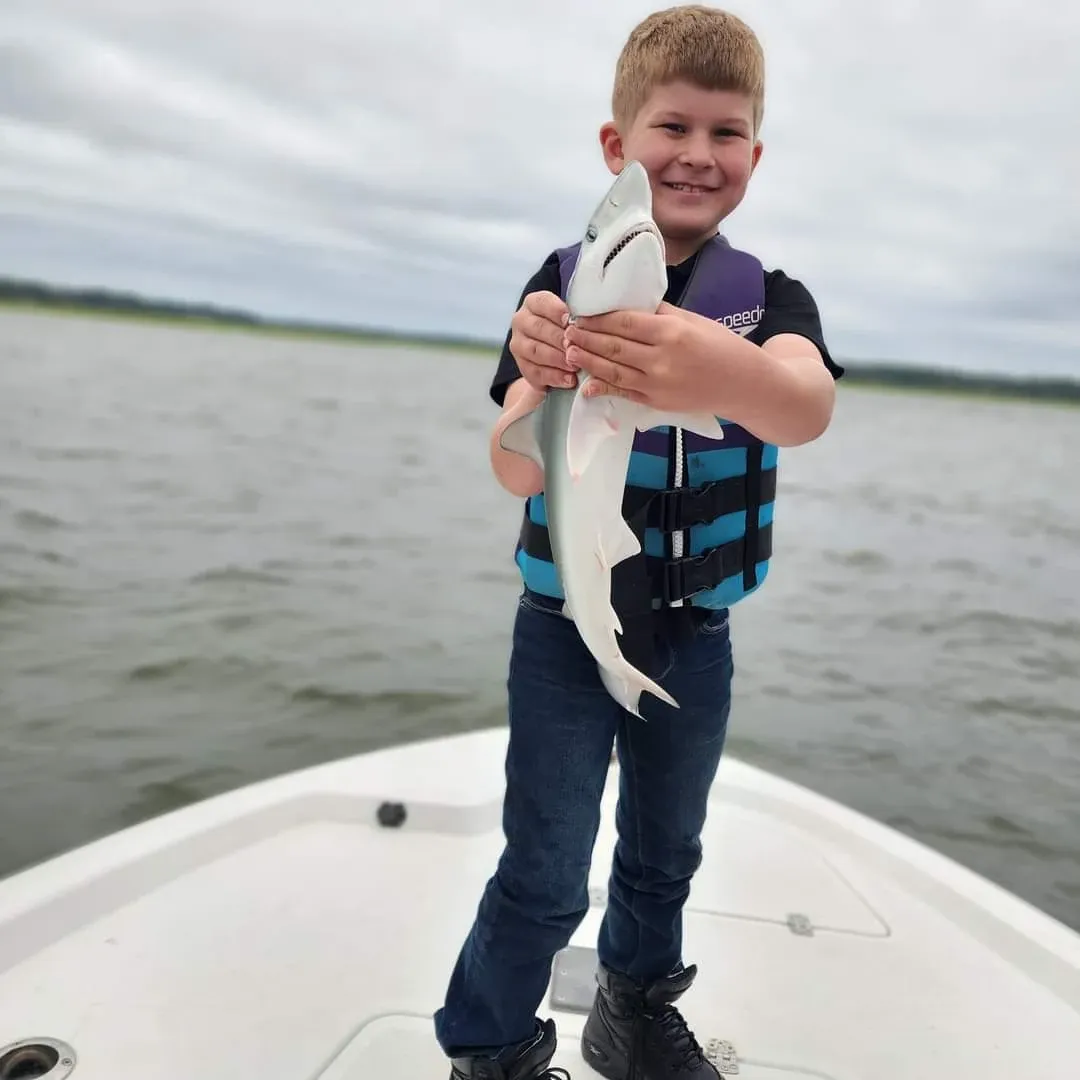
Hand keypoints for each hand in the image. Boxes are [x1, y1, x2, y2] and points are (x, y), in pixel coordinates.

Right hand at [508, 291, 578, 391]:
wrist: (555, 352)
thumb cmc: (568, 329)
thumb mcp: (571, 317)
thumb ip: (575, 317)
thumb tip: (584, 323)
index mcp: (533, 303)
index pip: (542, 302)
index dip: (556, 311)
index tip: (570, 320)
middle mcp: (521, 321)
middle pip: (539, 328)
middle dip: (559, 339)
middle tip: (575, 347)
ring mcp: (518, 344)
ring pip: (536, 351)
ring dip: (558, 359)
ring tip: (575, 366)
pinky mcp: (522, 365)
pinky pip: (536, 372)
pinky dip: (554, 377)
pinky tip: (569, 380)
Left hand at [562, 302, 725, 410]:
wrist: (742, 384)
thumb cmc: (721, 346)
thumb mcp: (693, 320)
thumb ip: (660, 313)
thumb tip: (630, 303)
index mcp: (671, 332)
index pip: (624, 323)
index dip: (597, 320)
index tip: (580, 315)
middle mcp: (661, 358)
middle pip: (613, 346)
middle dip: (586, 339)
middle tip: (566, 332)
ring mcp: (657, 384)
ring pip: (612, 371)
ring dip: (587, 361)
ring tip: (569, 352)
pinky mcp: (656, 402)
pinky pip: (624, 393)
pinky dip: (603, 389)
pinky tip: (586, 384)